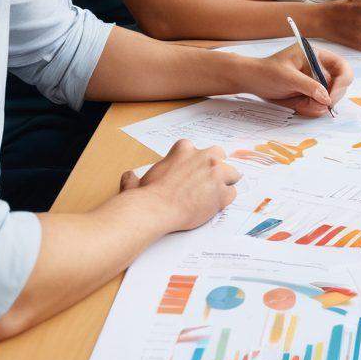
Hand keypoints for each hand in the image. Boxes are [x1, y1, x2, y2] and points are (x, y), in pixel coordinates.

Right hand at [120, 139, 239, 232]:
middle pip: (220, 156)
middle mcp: (204, 157)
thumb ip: (136, 177)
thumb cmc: (147, 195)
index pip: (196, 150)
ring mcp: (217, 174)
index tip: (190, 172)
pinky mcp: (223, 193)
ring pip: (232, 174)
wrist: (155, 210)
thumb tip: (128, 176)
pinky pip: (231, 194)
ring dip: (224, 183)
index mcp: (184, 149)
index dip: (194, 162)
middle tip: (206, 182)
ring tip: (212, 196)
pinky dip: (224, 200)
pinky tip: (213, 207)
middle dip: (215, 167)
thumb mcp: (140, 180)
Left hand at [245, 43, 353, 115]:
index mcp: (317, 55)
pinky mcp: (311, 93)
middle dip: (329, 98)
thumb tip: (326, 98)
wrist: (253, 81)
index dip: (342, 81)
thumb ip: (309, 86)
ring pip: (329, 98)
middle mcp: (320, 68)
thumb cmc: (267, 72)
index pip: (342, 67)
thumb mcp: (287, 77)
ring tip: (299, 103)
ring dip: (317, 105)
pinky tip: (297, 104)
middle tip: (315, 105)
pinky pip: (319, 105)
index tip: (331, 96)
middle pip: (340, 85)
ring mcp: (316, 81)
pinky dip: (311, 108)